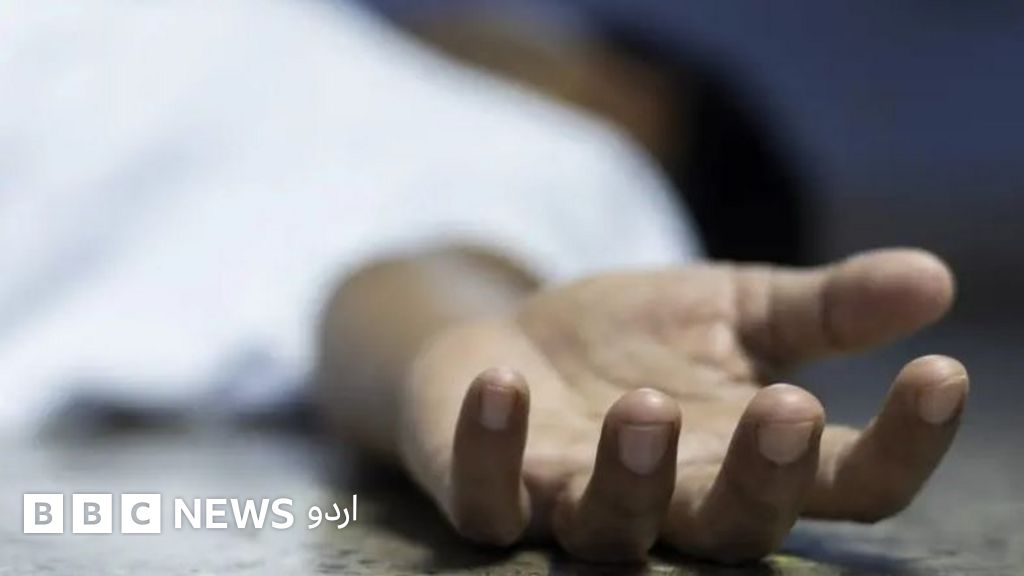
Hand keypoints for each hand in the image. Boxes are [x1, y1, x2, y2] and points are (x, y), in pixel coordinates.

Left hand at [398, 249, 967, 562]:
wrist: (516, 340)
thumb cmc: (635, 337)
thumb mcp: (734, 308)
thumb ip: (822, 307)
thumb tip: (933, 276)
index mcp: (746, 460)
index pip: (848, 485)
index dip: (904, 445)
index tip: (940, 374)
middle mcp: (673, 502)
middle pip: (736, 528)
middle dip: (765, 478)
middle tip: (792, 408)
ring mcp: (577, 504)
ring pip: (615, 529)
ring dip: (632, 476)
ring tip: (648, 404)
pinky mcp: (496, 489)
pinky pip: (490, 498)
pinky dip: (492, 450)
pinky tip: (504, 383)